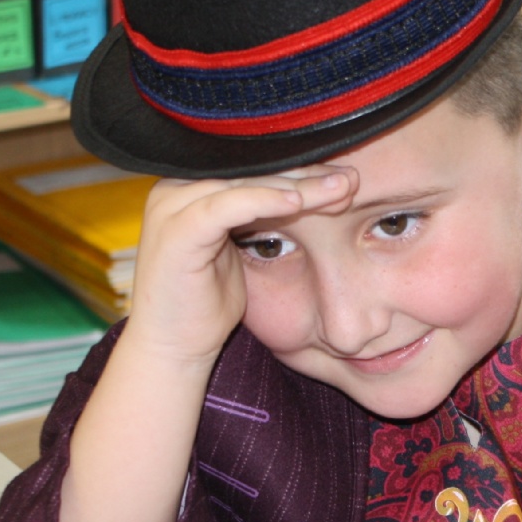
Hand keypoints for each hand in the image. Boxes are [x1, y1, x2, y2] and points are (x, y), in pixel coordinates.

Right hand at [123, 166, 358, 367]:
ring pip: (245, 185)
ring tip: (340, 189)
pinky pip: (227, 206)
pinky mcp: (175, 231)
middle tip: (351, 178)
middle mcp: (174, 190)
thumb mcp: (240, 252)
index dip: (299, 172)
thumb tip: (306, 193)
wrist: (172, 351)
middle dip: (305, 176)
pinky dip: (264, 201)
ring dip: (297, 187)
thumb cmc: (205, 307)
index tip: (345, 178)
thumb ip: (261, 218)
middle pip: (250, 173)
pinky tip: (298, 201)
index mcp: (188, 190)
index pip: (252, 171)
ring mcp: (170, 208)